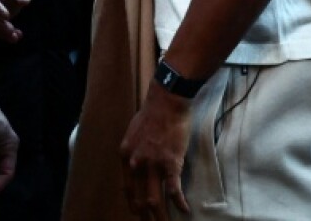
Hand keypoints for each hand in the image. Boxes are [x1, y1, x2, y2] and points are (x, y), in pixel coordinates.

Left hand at [119, 84, 192, 219]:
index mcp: (125, 155)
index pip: (127, 187)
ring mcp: (153, 165)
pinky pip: (174, 190)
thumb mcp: (134, 132)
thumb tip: (136, 162)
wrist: (167, 102)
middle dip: (144, 214)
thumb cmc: (152, 113)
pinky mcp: (171, 164)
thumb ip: (134, 150)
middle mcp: (136, 163)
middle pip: (139, 198)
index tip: (137, 211)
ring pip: (154, 200)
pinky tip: (185, 210)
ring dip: (159, 216)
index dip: (132, 202)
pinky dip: (180, 203)